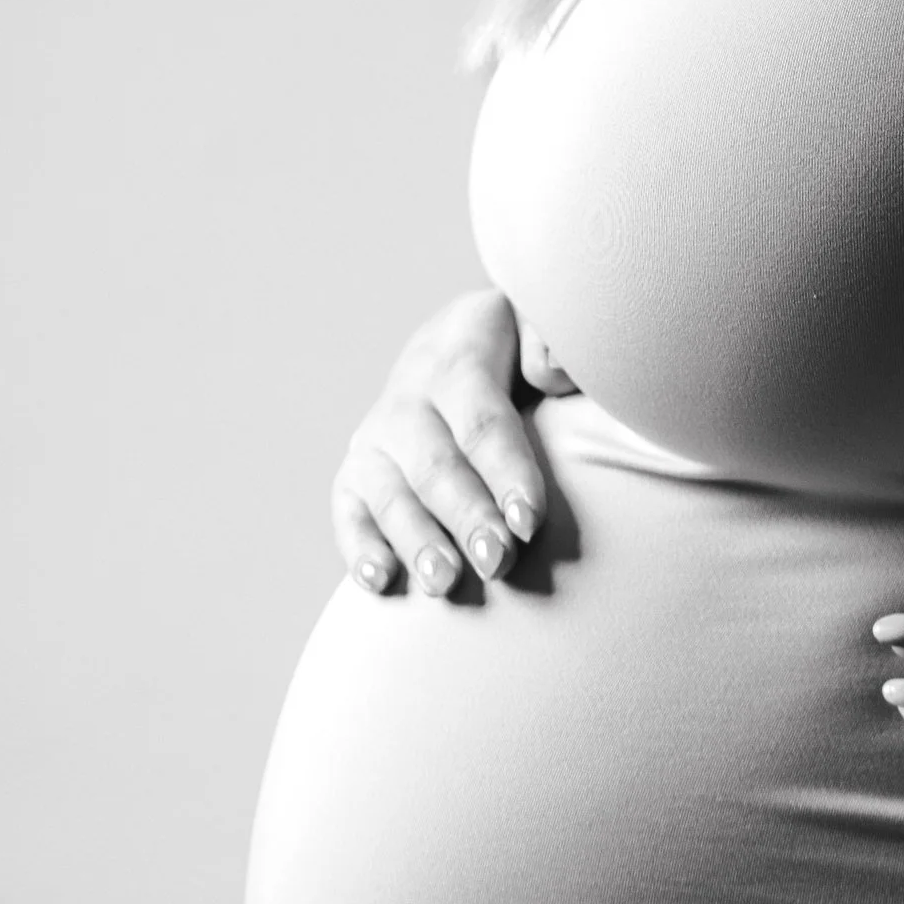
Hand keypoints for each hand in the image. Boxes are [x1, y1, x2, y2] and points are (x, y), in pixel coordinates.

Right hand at [332, 286, 567, 600]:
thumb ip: (552, 337)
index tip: (529, 520)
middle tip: (497, 561)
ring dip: (416, 541)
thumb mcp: (539, 320)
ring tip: (444, 583)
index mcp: (459, 357)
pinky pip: (348, 510)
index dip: (505, 472)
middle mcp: (408, 398)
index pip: (481, 420)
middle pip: (435, 465)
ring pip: (389, 492)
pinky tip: (380, 582)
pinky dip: (359, 547)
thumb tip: (554, 372)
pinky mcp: (356, 471)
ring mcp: (376, 437)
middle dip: (466, 517)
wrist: (454, 340)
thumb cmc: (517, 345)